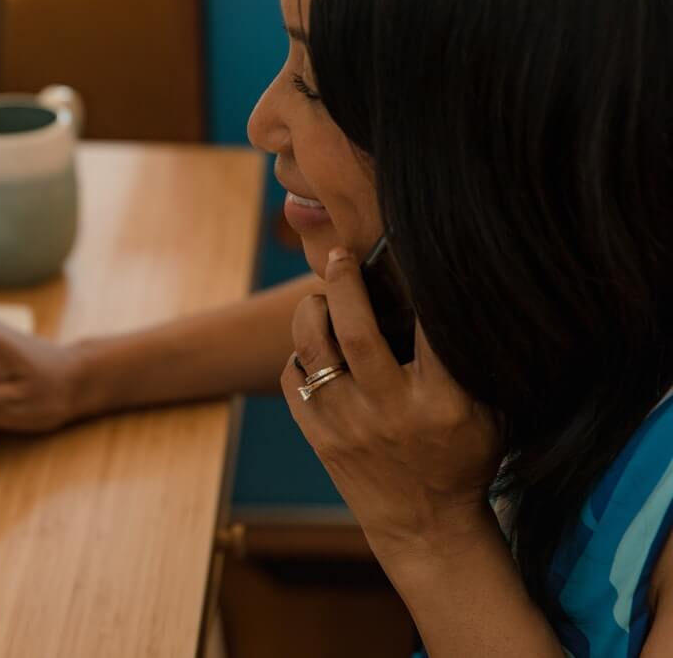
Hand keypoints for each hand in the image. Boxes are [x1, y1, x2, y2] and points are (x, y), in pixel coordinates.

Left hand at [283, 248, 502, 565]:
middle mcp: (390, 412)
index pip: (427, 328)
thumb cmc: (462, 457)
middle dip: (345, 283)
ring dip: (312, 312)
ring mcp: (347, 425)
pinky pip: (292, 376)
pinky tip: (319, 350)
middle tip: (342, 255)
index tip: (406, 253)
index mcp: (442, 403)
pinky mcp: (317, 436)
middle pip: (355, 332)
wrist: (423, 525)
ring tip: (324, 299)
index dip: (417, 285)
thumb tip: (456, 290)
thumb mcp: (487, 412)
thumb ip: (471, 359)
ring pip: (313, 349)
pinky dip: (300, 354)